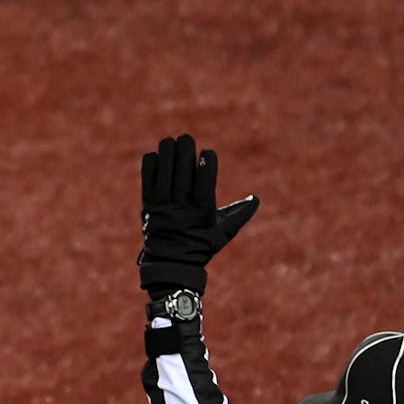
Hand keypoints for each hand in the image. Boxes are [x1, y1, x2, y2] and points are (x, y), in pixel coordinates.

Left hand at [139, 134, 258, 295]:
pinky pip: (148, 184)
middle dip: (184, 153)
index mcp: (202, 212)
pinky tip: (154, 155)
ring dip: (167, 155)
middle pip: (182, 174)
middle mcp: (182, 208)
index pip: (204, 183)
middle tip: (186, 138)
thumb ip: (239, 215)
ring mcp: (163, 208)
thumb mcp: (223, 234)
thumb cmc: (201, 248)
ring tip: (170, 141)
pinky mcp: (149, 208)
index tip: (207, 152)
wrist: (171, 264)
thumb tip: (255, 199)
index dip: (206, 166)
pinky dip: (150, 168)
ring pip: (165, 175)